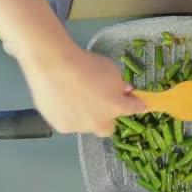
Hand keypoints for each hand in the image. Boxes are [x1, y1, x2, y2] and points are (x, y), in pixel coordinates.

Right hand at [17, 44, 146, 136]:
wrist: (54, 66)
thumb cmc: (86, 64)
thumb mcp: (110, 69)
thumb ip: (119, 84)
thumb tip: (123, 91)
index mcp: (116, 107)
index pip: (134, 109)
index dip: (136, 105)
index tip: (136, 103)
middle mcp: (99, 123)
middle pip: (107, 127)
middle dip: (105, 117)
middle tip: (98, 102)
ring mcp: (80, 127)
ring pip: (86, 125)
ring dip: (85, 115)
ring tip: (73, 96)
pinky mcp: (61, 127)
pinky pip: (69, 122)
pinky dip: (68, 114)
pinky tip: (60, 99)